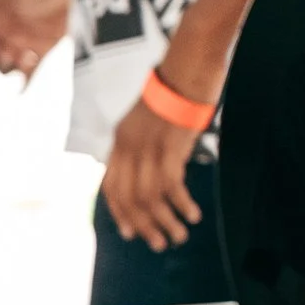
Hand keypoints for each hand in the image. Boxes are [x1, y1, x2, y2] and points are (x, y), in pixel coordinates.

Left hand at [102, 99, 204, 251]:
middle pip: (128, 198)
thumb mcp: (153, 115)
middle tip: (160, 242)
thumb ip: (147, 139)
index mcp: (121, 139)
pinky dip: (180, 204)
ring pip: (149, 197)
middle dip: (143, 225)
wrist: (189, 62)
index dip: (120, 213)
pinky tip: (192, 214)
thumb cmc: (178, 85)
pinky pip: (170, 185)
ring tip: (179, 235)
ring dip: (164, 221)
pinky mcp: (170, 145)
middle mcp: (128, 145)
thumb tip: (158, 166)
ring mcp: (148, 145)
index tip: (130, 233)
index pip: (111, 186)